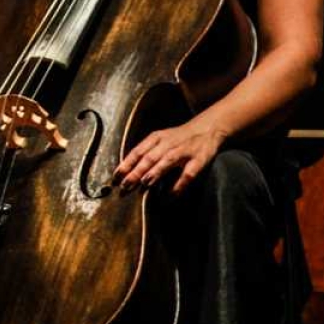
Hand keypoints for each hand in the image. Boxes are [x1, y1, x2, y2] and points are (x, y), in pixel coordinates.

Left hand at [114, 119, 228, 193]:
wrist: (208, 128)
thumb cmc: (179, 137)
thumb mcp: (160, 139)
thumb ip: (145, 153)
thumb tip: (126, 171)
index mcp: (156, 138)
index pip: (138, 151)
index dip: (126, 164)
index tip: (115, 177)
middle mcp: (168, 143)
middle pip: (150, 157)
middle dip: (136, 171)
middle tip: (125, 185)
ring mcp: (184, 151)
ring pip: (167, 161)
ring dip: (155, 172)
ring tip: (144, 183)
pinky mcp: (199, 160)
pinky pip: (188, 174)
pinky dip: (179, 184)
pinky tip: (170, 195)